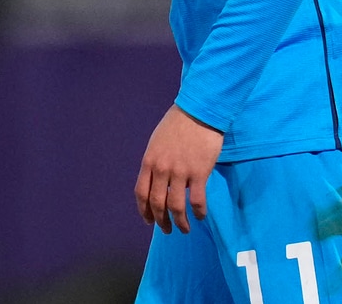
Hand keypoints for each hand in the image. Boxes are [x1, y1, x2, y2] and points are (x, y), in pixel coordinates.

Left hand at [135, 105, 223, 233]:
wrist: (199, 112)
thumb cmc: (177, 125)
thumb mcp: (157, 143)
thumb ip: (155, 163)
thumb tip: (158, 183)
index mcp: (149, 162)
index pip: (141, 193)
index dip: (144, 211)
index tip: (149, 221)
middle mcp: (162, 169)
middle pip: (157, 204)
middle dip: (161, 221)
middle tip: (167, 230)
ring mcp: (180, 172)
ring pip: (176, 207)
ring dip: (180, 223)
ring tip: (184, 229)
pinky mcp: (199, 173)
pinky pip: (197, 200)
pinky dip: (198, 212)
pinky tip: (200, 216)